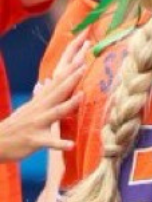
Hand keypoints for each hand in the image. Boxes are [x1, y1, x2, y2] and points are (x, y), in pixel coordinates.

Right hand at [0, 34, 87, 162]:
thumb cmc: (16, 127)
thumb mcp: (29, 109)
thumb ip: (41, 96)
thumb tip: (46, 82)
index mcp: (40, 102)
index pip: (57, 82)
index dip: (69, 70)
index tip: (82, 56)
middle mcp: (39, 109)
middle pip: (57, 91)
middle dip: (71, 78)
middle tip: (85, 64)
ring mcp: (37, 124)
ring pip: (55, 112)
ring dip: (69, 104)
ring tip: (82, 95)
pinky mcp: (34, 140)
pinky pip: (48, 143)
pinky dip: (60, 143)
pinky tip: (71, 144)